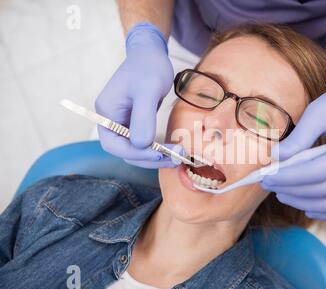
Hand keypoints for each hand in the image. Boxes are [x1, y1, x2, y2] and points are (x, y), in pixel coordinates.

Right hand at [96, 23, 181, 167]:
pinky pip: (143, 142)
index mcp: (106, 113)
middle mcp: (111, 120)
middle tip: (176, 158)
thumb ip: (143, 117)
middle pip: (125, 151)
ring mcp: (122, 122)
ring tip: (179, 156)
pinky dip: (157, 148)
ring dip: (155, 156)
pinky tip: (173, 149)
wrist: (151, 54)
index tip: (160, 154)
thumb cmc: (148, 67)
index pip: (115, 144)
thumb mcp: (148, 89)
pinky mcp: (134, 122)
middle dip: (149, 158)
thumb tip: (141, 144)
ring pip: (135, 149)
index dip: (136, 153)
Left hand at [261, 63, 325, 220]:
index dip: (288, 177)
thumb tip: (275, 157)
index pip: (317, 172)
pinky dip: (325, 213)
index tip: (266, 175)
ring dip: (303, 203)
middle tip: (267, 183)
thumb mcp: (320, 111)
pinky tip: (306, 207)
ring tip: (281, 193)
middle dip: (290, 189)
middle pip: (322, 190)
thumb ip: (299, 136)